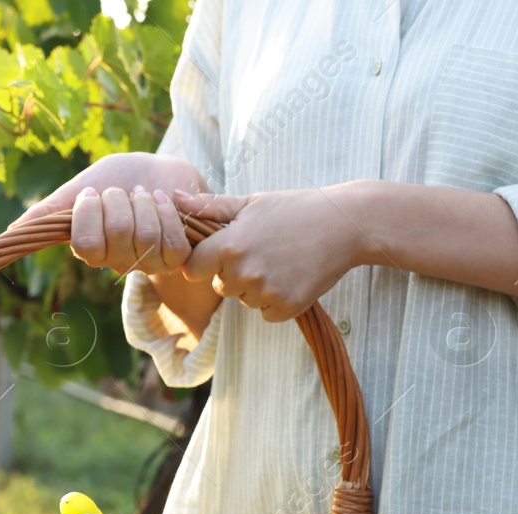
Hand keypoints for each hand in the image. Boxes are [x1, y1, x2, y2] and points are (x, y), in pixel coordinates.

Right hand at [13, 152, 207, 274]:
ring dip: (145, 202)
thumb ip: (50, 211)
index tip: (92, 193)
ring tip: (144, 195)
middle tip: (123, 192)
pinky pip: (171, 241)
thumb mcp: (78, 189)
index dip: (90, 212)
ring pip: (145, 235)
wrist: (159, 170)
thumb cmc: (117, 179)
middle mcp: (116, 261)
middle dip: (120, 200)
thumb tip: (13, 231)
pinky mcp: (176, 256)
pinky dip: (168, 211)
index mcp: (90, 249)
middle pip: (117, 234)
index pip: (84, 244)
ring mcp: (147, 262)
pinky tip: (166, 199)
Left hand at [176, 186, 368, 321]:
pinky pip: (266, 313)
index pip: (193, 268)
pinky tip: (292, 276)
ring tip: (281, 260)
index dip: (205, 261)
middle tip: (264, 250)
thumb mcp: (251, 203)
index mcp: (229, 246)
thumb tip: (172, 197)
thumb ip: (209, 207)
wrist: (345, 225)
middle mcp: (244, 272)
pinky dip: (276, 301)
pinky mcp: (286, 308)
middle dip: (234, 272)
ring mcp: (265, 293)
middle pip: (221, 285)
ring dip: (256, 287)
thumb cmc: (295, 209)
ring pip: (244, 300)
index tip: (221, 253)